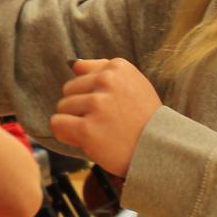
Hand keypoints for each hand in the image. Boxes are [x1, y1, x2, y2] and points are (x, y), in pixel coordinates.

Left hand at [49, 59, 160, 177]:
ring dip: (74, 122)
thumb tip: (74, 64)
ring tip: (99, 132)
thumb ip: (103, 71)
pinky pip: (57, 124)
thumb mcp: (133, 85)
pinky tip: (83, 140)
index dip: (91, 94)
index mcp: (118, 67)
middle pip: (69, 89)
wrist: (159, 152)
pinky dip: (65, 134)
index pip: (81, 73)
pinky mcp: (87, 128)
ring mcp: (97, 104)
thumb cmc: (143, 120)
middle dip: (80, 107)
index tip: (110, 107)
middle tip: (103, 122)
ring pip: (62, 107)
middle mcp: (107, 81)